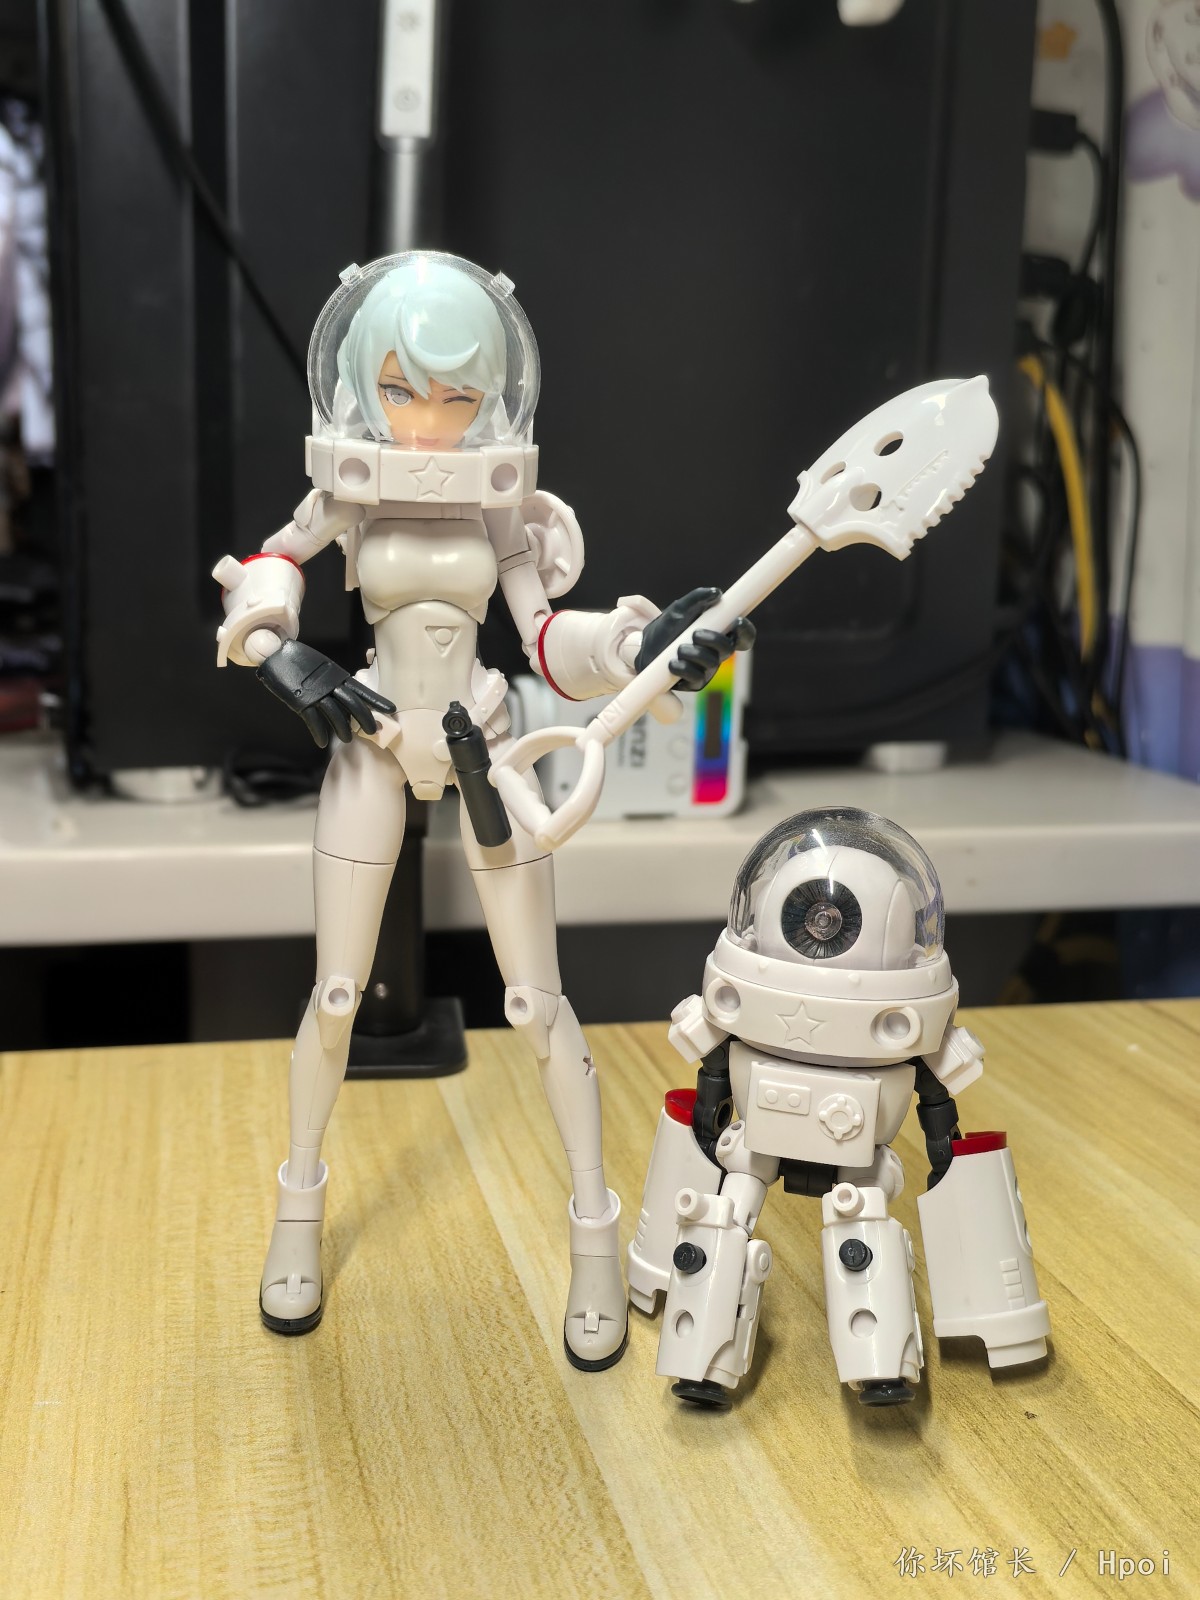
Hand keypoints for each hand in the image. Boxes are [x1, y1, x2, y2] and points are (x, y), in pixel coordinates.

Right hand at [256, 640, 395, 748]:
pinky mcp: (301, 701)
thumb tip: (343, 695)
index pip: (362, 690)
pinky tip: (323, 743)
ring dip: (343, 729)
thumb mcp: (323, 669)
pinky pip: (313, 721)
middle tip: (374, 731)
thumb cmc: (301, 662)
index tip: (392, 709)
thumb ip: (334, 681)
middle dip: (365, 719)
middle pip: (353, 704)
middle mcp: (330, 684)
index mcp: (337, 676)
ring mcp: (316, 693)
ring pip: (336, 715)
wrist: (276, 654)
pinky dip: (319, 733)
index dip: (377, 700)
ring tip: (347, 740)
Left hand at [634, 587, 755, 690]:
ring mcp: (707, 669)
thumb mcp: (679, 609)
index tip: (737, 622)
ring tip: (678, 648)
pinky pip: (696, 678)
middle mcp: (717, 652)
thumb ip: (697, 598)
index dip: (745, 631)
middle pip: (728, 649)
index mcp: (720, 633)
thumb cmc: (666, 627)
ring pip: (712, 664)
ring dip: (695, 654)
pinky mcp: (694, 682)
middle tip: (696, 633)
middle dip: (714, 640)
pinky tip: (672, 663)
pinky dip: (684, 669)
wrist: (644, 648)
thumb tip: (716, 593)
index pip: (743, 636)